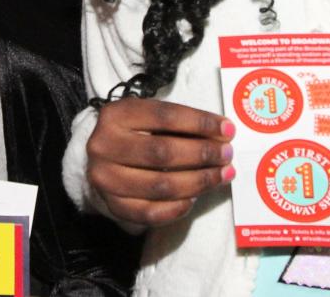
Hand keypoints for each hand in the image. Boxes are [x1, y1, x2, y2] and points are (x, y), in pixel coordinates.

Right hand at [86, 98, 234, 226]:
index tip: (227, 130)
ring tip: (221, 175)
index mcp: (116, 115)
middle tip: (226, 155)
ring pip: (160, 185)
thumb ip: (181, 123)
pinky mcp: (113, 206)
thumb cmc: (134, 133)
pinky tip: (195, 198)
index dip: (200, 122)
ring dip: (198, 181)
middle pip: (163, 152)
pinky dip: (178, 207)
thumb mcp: (149, 116)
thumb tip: (222, 134)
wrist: (102, 157)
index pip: (165, 116)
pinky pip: (151, 213)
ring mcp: (106, 179)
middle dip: (202, 154)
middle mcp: (104, 146)